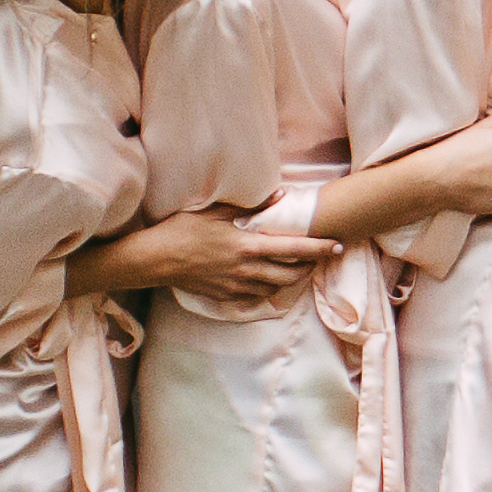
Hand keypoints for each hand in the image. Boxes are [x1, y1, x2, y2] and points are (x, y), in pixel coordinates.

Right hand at [80, 202, 338, 305]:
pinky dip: (269, 288)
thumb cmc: (181, 230)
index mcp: (246, 247)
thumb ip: (250, 206)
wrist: (154, 260)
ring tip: (297, 266)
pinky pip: (256, 296)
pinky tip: (269, 279)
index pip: (294, 249)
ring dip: (291, 278)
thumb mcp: (214, 211)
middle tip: (320, 256)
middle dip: (310, 267)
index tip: (338, 246)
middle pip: (291, 274)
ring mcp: (235, 287)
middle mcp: (245, 270)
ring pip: (276, 288)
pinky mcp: (225, 296)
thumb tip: (280, 195)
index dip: (320, 249)